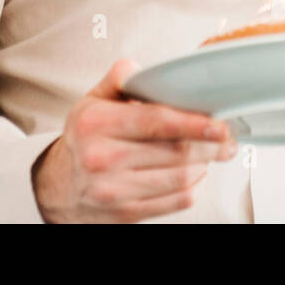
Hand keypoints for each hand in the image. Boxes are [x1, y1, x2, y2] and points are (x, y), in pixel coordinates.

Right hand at [32, 58, 237, 222]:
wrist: (56, 186)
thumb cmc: (85, 137)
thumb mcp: (92, 100)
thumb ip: (121, 78)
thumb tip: (145, 70)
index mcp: (96, 124)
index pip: (157, 122)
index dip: (195, 123)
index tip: (221, 124)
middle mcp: (101, 159)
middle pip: (176, 152)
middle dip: (211, 145)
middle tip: (228, 138)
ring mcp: (113, 191)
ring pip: (181, 178)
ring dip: (205, 164)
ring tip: (213, 152)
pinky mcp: (125, 215)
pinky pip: (177, 201)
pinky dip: (195, 186)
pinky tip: (196, 173)